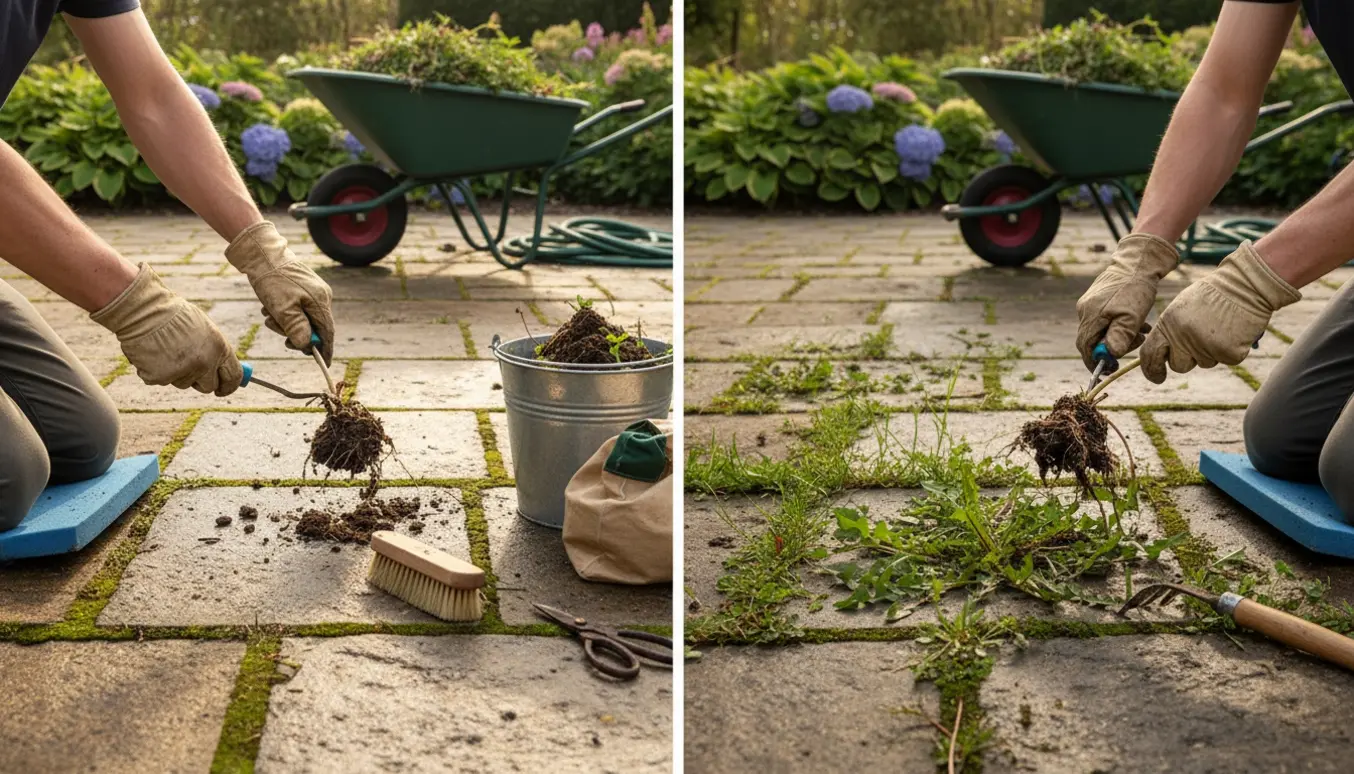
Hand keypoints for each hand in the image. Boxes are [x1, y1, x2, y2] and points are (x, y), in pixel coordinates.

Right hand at [91, 263, 242, 394]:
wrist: (144, 310)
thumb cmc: (174, 315)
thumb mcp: (204, 329)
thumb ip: (214, 350)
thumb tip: (221, 369)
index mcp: (219, 349)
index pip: (233, 377)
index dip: (228, 386)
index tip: (222, 390)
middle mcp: (204, 364)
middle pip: (208, 386)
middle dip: (201, 382)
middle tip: (191, 371)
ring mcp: (182, 372)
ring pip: (183, 383)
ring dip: (177, 373)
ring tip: (166, 350)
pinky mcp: (160, 377)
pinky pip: (161, 380)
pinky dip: (156, 370)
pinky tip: (152, 353)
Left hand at [226, 221, 334, 363]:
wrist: (262, 253)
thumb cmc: (272, 280)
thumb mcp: (282, 308)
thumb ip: (297, 329)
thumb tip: (307, 346)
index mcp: (320, 301)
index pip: (327, 332)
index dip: (325, 350)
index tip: (324, 364)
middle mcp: (321, 296)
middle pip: (314, 326)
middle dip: (296, 334)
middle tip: (281, 338)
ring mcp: (313, 290)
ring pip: (303, 318)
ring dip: (285, 322)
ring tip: (268, 314)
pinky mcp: (302, 287)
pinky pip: (297, 308)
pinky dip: (283, 313)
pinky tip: (270, 306)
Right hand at [1075, 233, 1178, 368]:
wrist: (1137, 261)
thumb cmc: (1136, 288)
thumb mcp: (1132, 316)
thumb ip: (1119, 337)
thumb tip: (1109, 355)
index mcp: (1090, 316)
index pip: (1085, 347)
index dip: (1095, 361)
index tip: (1109, 369)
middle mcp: (1084, 310)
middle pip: (1092, 339)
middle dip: (1112, 347)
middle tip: (1135, 345)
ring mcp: (1088, 303)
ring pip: (1100, 329)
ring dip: (1119, 335)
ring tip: (1141, 332)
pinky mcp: (1096, 298)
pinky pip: (1104, 318)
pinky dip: (1118, 325)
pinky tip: (1137, 322)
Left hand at [1140, 240, 1299, 383]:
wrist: (1246, 284)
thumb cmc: (1213, 294)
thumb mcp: (1182, 308)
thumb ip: (1170, 330)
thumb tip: (1161, 353)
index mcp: (1168, 324)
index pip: (1149, 354)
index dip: (1151, 369)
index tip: (1157, 377)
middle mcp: (1184, 338)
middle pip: (1178, 365)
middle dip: (1187, 359)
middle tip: (1202, 339)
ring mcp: (1206, 347)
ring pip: (1204, 363)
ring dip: (1211, 351)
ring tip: (1220, 327)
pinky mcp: (1228, 353)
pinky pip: (1226, 360)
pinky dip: (1231, 349)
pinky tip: (1235, 331)